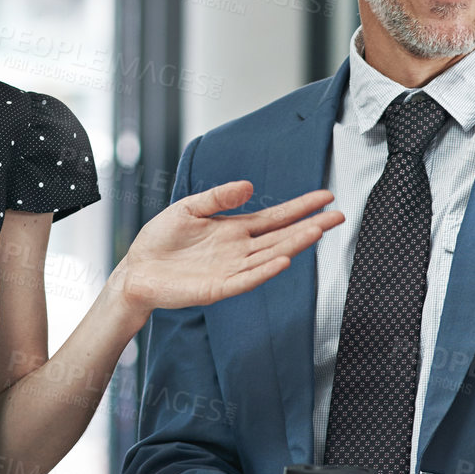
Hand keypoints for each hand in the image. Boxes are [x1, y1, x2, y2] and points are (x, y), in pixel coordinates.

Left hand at [113, 182, 343, 312]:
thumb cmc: (160, 240)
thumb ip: (218, 196)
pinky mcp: (218, 288)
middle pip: (282, 237)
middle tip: (338, 216)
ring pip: (270, 256)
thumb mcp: (189, 208)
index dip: (301, 208)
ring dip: (294, 245)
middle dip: (310, 226)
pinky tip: (282, 261)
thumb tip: (249, 186)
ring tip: (316, 231)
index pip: (275, 218)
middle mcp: (239, 250)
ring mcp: (232, 270)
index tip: (325, 197)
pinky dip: (265, 271)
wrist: (136, 269)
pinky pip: (246, 280)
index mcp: (235, 230)